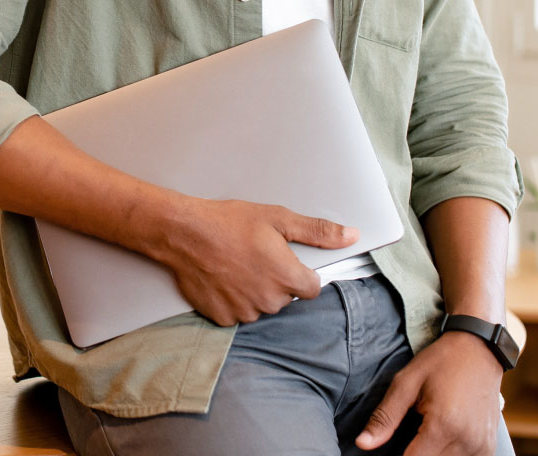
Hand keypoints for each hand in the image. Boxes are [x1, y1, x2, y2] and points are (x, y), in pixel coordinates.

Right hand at [155, 197, 358, 324]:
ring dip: (257, 291)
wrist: (186, 233)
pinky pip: (239, 314)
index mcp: (286, 277)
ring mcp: (244, 312)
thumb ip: (318, 231)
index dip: (303, 274)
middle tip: (259, 256)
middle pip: (287, 297)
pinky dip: (235, 299)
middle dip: (278, 280)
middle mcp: (268, 300)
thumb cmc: (231, 222)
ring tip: (239, 265)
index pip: (313, 289)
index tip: (288, 261)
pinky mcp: (222, 318)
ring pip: (262, 306)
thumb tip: (351, 235)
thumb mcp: (279, 219)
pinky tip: (226, 278)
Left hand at [356, 331, 503, 454]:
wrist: (479, 347)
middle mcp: (466, 441)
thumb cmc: (441, 361)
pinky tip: (445, 435)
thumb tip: (362, 444)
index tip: (394, 446)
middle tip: (413, 430)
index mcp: (443, 425)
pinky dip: (450, 454)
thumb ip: (385, 416)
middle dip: (415, 453)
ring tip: (428, 430)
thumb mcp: (408, 381)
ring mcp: (481, 447)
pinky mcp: (488, 448)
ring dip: (432, 453)